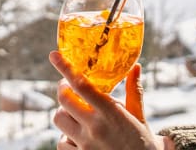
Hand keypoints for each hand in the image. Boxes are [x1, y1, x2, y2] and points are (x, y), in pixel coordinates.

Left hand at [48, 51, 164, 149]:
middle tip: (68, 88)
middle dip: (63, 90)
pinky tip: (78, 136)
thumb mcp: (139, 115)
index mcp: (110, 112)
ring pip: (59, 119)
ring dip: (64, 113)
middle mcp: (95, 127)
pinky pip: (60, 142)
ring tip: (76, 114)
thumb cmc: (141, 140)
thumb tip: (136, 66)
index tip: (54, 55)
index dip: (65, 68)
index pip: (82, 85)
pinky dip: (66, 137)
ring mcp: (85, 144)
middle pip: (63, 100)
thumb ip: (134, 90)